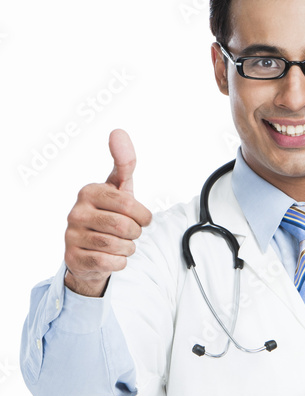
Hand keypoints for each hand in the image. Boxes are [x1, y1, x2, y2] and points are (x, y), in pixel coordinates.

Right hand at [64, 129, 151, 296]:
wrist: (91, 251)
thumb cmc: (109, 215)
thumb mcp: (119, 189)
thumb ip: (124, 162)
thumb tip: (118, 131)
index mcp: (88, 192)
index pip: (128, 205)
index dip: (143, 216)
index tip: (141, 218)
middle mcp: (75, 212)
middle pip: (124, 227)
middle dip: (135, 234)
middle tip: (130, 233)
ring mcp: (71, 236)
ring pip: (118, 247)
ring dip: (128, 249)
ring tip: (121, 245)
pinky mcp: (73, 259)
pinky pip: (109, 263)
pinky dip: (119, 263)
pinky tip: (111, 257)